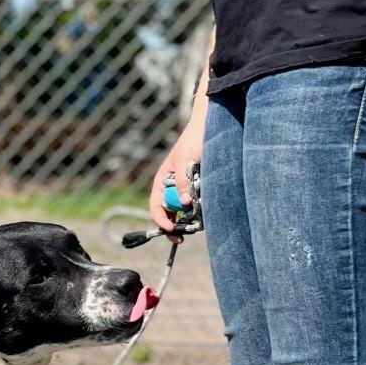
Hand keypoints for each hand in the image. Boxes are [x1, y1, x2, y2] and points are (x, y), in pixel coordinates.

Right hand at [149, 111, 205, 236]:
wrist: (209, 127)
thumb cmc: (193, 140)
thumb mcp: (185, 161)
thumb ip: (183, 182)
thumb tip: (184, 203)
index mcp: (163, 180)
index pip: (156, 205)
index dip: (160, 219)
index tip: (170, 228)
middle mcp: (173, 186)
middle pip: (169, 212)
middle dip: (174, 225)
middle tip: (182, 237)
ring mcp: (186, 187)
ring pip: (184, 210)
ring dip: (189, 218)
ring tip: (198, 225)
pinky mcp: (199, 187)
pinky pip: (197, 203)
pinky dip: (199, 210)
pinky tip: (206, 212)